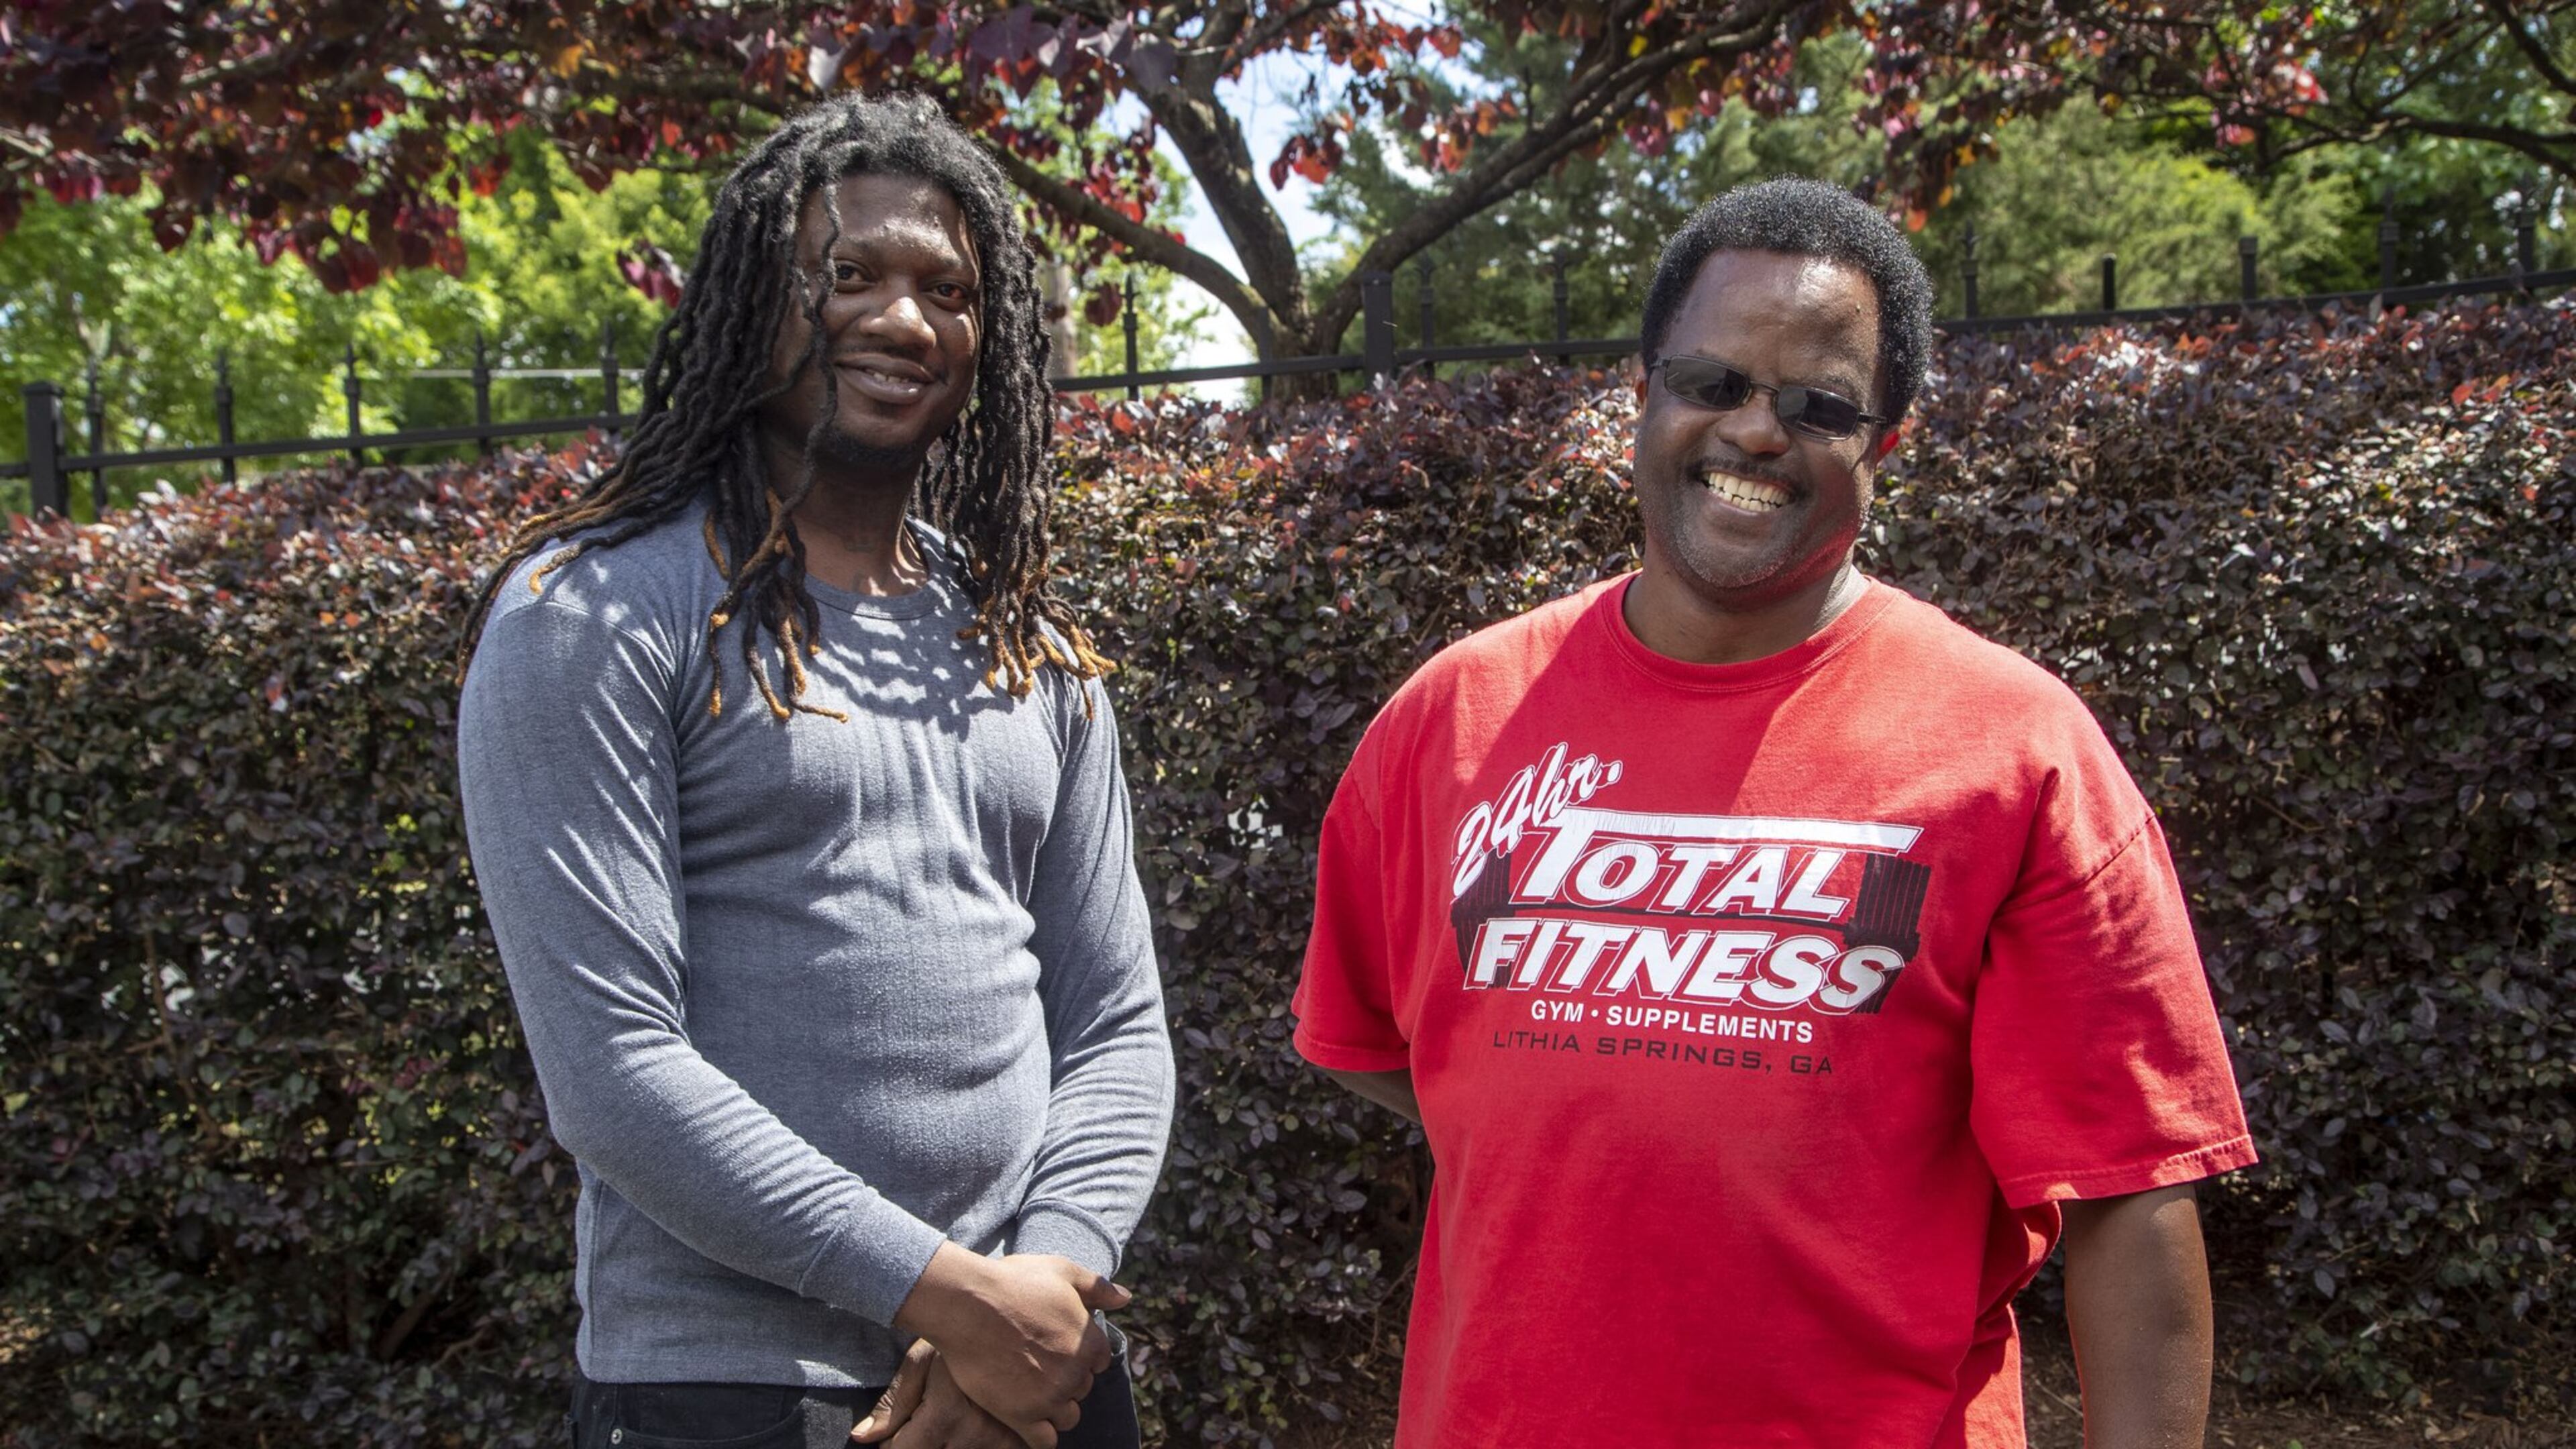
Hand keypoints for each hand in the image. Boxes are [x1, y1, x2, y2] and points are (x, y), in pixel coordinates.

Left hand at [849, 1340, 1026, 1448]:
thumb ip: (893, 1404)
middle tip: (933, 1412)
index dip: (894, 1442)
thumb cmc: (963, 1336)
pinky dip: (981, 1442)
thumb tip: (860, 1438)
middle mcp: (976, 1432)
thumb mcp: (922, 1360)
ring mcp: (1004, 1439)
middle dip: (925, 1440)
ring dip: (954, 1441)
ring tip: (961, 1411)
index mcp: (947, 1412)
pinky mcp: (1023, 1440)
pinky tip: (983, 1420)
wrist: (1015, 1320)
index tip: (901, 1427)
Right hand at [892, 1244, 1125, 1448]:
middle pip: (1082, 1389)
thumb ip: (1096, 1286)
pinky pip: (1044, 1442)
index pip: (1099, 1362)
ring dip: (1055, 1408)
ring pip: (1067, 1417)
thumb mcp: (1061, 1270)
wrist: (967, 1304)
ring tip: (1032, 1392)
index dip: (1081, 1356)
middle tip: (1038, 1365)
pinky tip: (1027, 1420)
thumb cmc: (1012, 1282)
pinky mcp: (1021, 1415)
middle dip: (1065, 1380)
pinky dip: (1040, 1436)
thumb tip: (1125, 1298)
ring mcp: (1049, 1397)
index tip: (1058, 1349)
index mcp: (1088, 1341)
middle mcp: (1074, 1373)